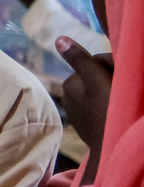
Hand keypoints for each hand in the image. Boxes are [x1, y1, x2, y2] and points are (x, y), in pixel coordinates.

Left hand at [57, 39, 114, 162]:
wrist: (113, 148)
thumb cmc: (108, 111)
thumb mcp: (97, 82)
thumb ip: (80, 60)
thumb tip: (59, 39)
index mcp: (71, 83)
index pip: (97, 61)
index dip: (115, 65)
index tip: (125, 75)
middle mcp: (71, 96)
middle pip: (98, 76)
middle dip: (112, 78)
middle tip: (127, 88)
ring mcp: (81, 111)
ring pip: (102, 90)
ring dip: (112, 91)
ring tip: (122, 100)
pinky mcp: (90, 124)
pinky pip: (102, 106)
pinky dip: (110, 105)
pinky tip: (117, 112)